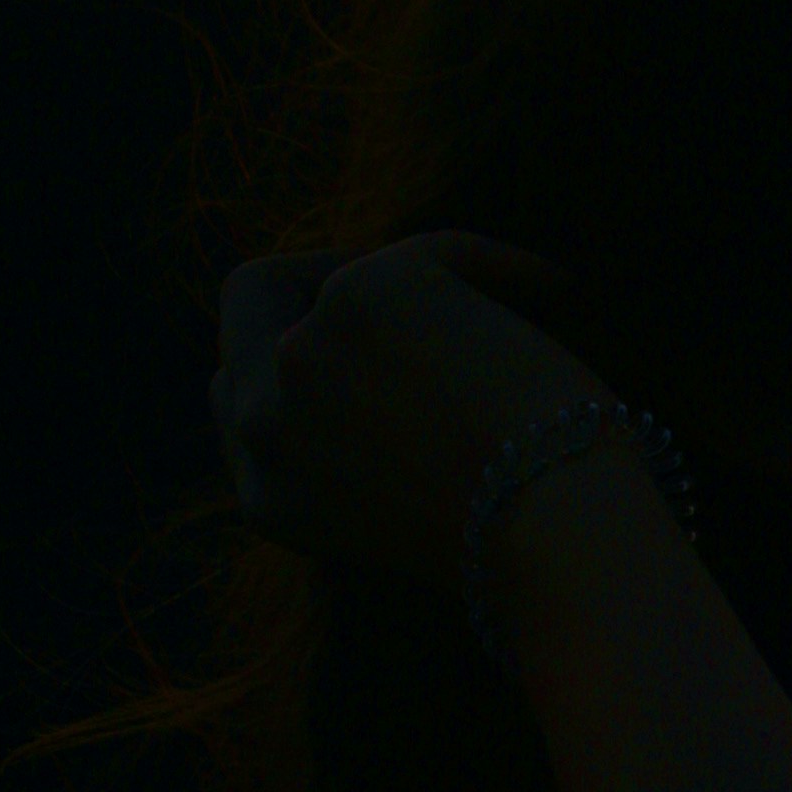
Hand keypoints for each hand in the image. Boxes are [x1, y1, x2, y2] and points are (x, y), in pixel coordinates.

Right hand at [211, 231, 626, 600]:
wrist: (555, 536)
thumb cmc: (522, 538)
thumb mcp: (405, 518)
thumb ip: (356, 450)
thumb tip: (393, 364)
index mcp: (268, 496)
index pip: (236, 390)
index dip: (296, 353)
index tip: (369, 345)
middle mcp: (263, 423)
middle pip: (247, 303)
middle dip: (316, 279)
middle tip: (403, 290)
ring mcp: (301, 353)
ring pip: (342, 265)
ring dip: (421, 280)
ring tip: (501, 314)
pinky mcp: (361, 296)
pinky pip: (435, 252)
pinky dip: (502, 268)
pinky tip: (555, 291)